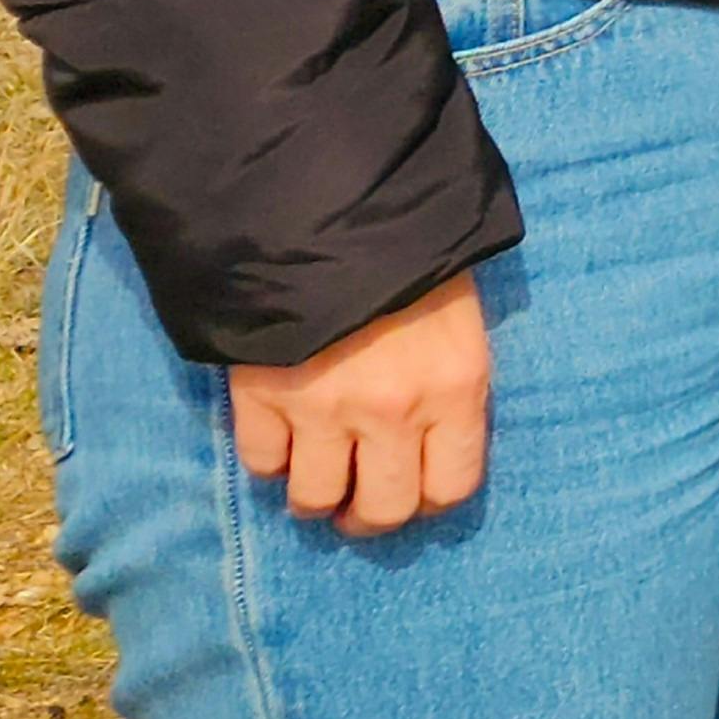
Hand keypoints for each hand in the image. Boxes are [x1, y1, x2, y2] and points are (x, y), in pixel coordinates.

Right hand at [227, 272, 490, 534]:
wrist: (327, 202)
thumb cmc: (409, 252)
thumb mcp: (458, 317)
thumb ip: (451, 383)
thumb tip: (437, 441)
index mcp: (456, 388)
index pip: (451, 488)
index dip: (429, 501)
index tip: (414, 493)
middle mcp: (394, 412)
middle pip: (382, 511)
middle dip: (369, 516)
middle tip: (357, 503)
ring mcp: (323, 409)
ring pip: (312, 499)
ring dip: (314, 495)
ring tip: (315, 474)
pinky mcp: (262, 397)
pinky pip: (261, 463)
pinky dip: (268, 459)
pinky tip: (280, 437)